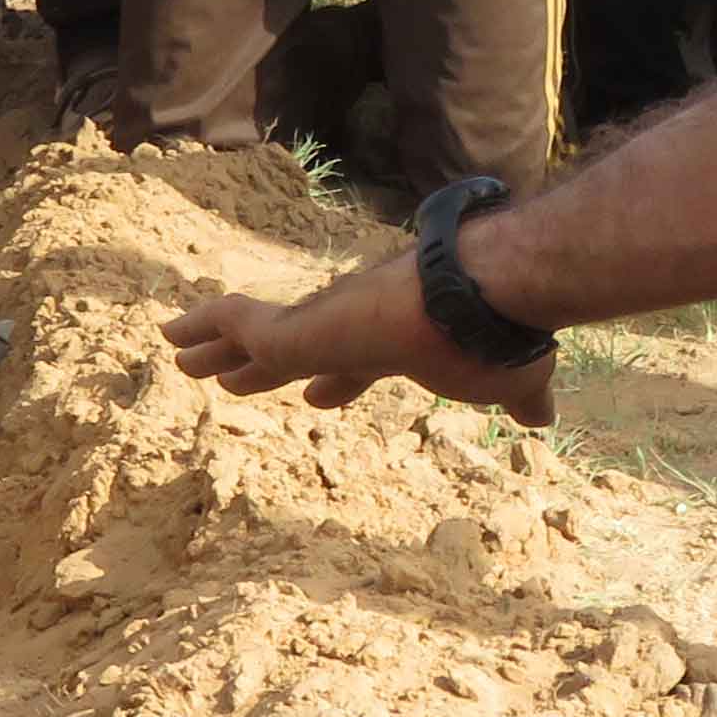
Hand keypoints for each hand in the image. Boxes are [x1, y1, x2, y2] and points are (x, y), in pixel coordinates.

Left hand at [168, 250, 555, 424]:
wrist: (487, 298)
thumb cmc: (502, 339)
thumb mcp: (514, 379)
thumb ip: (520, 396)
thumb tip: (545, 419)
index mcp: (401, 342)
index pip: (359, 364)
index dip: (336, 382)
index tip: (313, 397)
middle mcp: (358, 325)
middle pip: (295, 347)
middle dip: (259, 362)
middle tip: (224, 376)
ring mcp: (328, 320)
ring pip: (254, 335)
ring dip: (214, 345)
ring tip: (174, 350)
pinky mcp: (302, 324)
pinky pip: (238, 323)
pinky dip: (205, 327)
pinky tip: (171, 334)